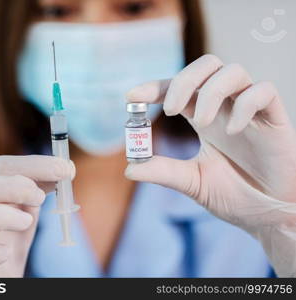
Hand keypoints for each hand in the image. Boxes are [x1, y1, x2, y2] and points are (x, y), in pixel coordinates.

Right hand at [0, 155, 74, 276]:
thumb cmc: (9, 230)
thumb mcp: (26, 204)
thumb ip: (39, 185)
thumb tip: (65, 168)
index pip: (2, 166)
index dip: (35, 165)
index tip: (65, 169)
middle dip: (15, 187)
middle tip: (41, 198)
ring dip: (1, 216)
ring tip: (26, 221)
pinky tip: (5, 252)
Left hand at [125, 54, 295, 276]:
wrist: (271, 215)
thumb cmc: (236, 196)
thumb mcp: (194, 183)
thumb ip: (165, 172)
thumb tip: (129, 169)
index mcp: (204, 119)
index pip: (178, 89)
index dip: (155, 87)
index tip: (131, 96)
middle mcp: (225, 109)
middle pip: (205, 65)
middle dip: (183, 81)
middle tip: (171, 111)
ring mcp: (251, 111)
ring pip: (233, 71)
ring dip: (211, 92)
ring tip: (202, 123)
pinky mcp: (275, 120)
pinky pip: (264, 91)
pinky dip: (245, 104)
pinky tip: (234, 130)